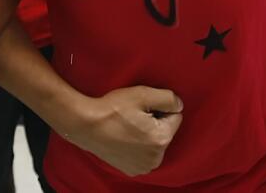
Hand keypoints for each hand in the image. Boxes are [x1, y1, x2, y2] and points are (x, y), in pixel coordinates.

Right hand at [58, 87, 182, 176]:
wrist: (86, 125)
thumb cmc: (112, 109)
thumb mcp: (143, 94)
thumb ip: (169, 98)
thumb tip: (179, 105)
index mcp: (161, 139)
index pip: (176, 116)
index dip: (160, 108)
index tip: (142, 108)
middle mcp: (155, 158)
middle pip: (166, 132)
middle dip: (155, 123)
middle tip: (134, 116)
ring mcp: (143, 167)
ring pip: (155, 143)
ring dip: (147, 135)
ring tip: (127, 127)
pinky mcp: (132, 170)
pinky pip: (144, 154)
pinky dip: (138, 146)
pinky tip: (124, 138)